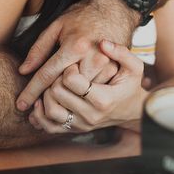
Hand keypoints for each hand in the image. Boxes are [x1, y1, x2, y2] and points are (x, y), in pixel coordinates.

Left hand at [16, 0, 136, 110]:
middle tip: (40, 96)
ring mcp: (106, 67)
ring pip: (80, 94)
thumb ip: (39, 49)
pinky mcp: (114, 71)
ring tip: (57, 93)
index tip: (20, 105)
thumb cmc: (83, 16)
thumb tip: (24, 70)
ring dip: (66, 96)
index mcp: (75, 47)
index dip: (32, 92)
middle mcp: (92, 59)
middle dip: (49, 95)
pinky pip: (94, 90)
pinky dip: (82, 93)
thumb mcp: (57, 26)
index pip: (48, 75)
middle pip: (64, 89)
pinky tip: (74, 90)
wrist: (115, 9)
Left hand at [28, 40, 144, 133]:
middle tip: (63, 72)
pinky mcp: (75, 130)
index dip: (68, 69)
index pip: (70, 81)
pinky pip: (49, 127)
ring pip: (49, 110)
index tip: (74, 65)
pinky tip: (42, 100)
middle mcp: (90, 115)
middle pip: (56, 93)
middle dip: (56, 78)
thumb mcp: (134, 66)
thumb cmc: (130, 85)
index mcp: (103, 98)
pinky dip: (40, 114)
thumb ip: (121, 52)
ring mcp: (81, 124)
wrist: (133, 111)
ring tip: (55, 83)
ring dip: (46, 94)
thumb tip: (103, 43)